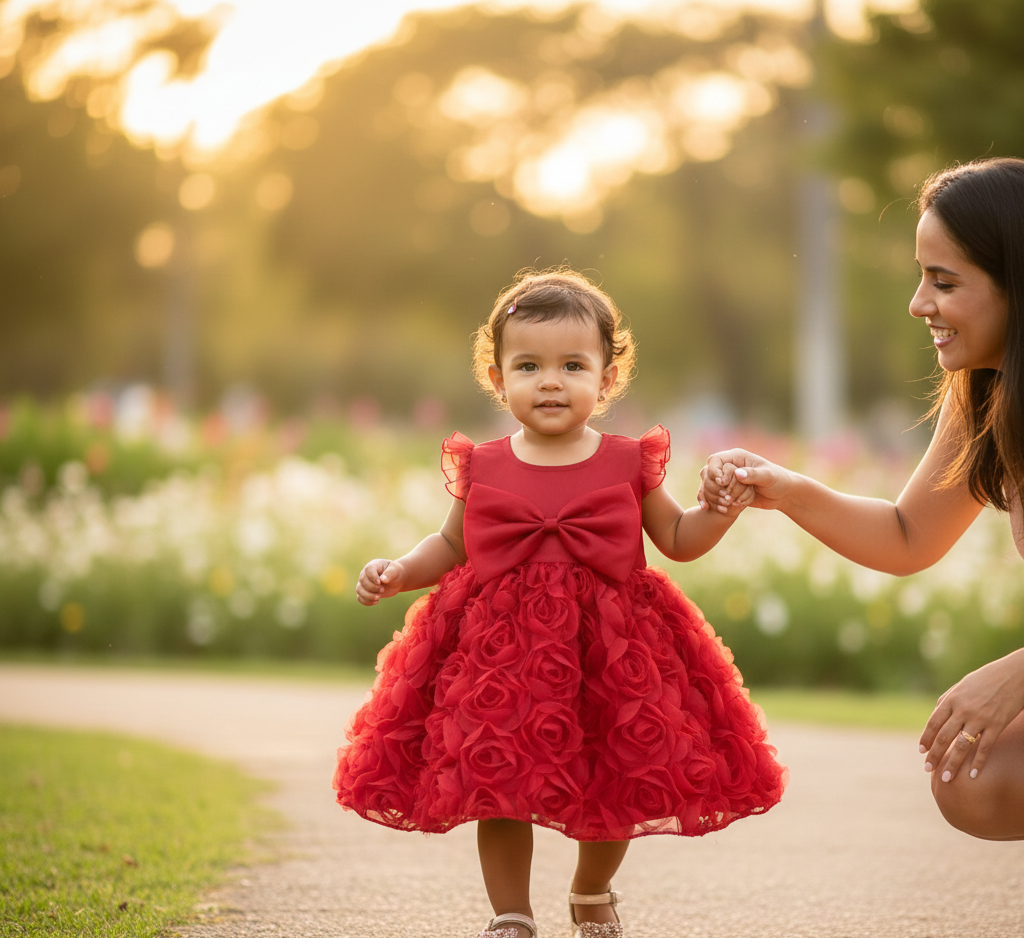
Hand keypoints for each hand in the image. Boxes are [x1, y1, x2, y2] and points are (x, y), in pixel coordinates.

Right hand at [356, 558, 404, 604]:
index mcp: (373, 565)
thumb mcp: (396, 570)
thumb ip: (390, 573)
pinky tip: (376, 602)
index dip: (373, 577)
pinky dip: (366, 601)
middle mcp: (365, 574)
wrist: (395, 580)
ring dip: (368, 596)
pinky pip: (360, 598)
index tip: (380, 582)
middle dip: (372, 587)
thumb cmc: (395, 573)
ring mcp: (363, 583)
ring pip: (359, 590)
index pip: (368, 569)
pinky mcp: (364, 592)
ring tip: (379, 597)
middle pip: (362, 581)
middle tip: (383, 590)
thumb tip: (383, 579)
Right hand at [697, 449, 792, 511]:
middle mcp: (728, 466)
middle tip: (725, 498)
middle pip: (707, 473)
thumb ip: (753, 474)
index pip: (715, 460)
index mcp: (736, 457)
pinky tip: (707, 509)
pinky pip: (711, 495)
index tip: (723, 483)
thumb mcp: (768, 476)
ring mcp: (726, 479)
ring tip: (722, 506)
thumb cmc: (778, 480)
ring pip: (707, 485)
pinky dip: (708, 501)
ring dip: (710, 496)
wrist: (783, 494)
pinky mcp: (727, 491)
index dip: (714, 471)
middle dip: (712, 486)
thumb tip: (737, 473)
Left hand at [920, 649, 1023, 781]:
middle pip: (944, 737)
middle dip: (934, 755)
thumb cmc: (986, 679)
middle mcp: (962, 710)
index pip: (933, 723)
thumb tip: (935, 715)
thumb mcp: (961, 686)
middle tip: (927, 769)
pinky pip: (985, 748)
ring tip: (946, 778)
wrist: (1013, 675)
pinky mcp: (997, 725)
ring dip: (953, 764)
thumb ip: (947, 700)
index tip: (921, 751)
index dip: (926, 739)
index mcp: (951, 699)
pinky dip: (978, 763)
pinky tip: (972, 775)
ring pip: (962, 746)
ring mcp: (980, 719)